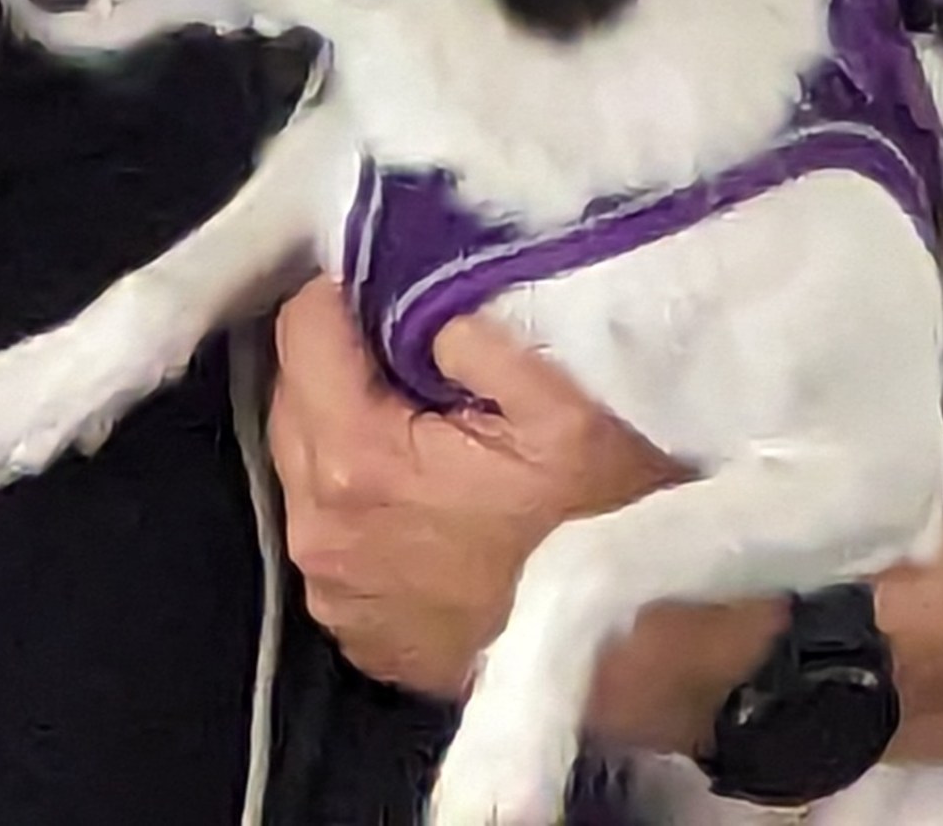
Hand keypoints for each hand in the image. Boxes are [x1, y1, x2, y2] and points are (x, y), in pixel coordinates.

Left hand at [265, 278, 772, 748]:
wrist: (649, 659)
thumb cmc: (614, 526)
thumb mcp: (564, 405)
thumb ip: (472, 335)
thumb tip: (418, 306)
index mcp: (360, 463)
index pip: (301, 333)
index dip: (342, 293)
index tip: (389, 284)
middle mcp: (321, 532)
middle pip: (293, 398)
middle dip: (340, 362)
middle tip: (414, 351)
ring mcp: (335, 593)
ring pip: (306, 466)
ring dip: (347, 432)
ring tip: (427, 423)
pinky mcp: (358, 632)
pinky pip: (332, 533)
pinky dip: (361, 502)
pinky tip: (428, 497)